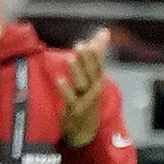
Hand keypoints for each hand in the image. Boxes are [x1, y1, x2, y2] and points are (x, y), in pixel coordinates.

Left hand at [58, 28, 110, 143]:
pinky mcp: (75, 112)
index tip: (98, 38)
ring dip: (76, 71)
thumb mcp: (94, 77)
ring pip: (82, 85)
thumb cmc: (88, 99)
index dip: (98, 52)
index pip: (100, 64)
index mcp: (97, 81)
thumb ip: (97, 53)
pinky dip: (66, 90)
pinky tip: (59, 80)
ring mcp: (85, 102)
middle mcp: (93, 91)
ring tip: (70, 58)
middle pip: (92, 73)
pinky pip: (70, 100)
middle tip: (81, 45)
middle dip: (87, 60)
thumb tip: (104, 31)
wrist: (84, 132)